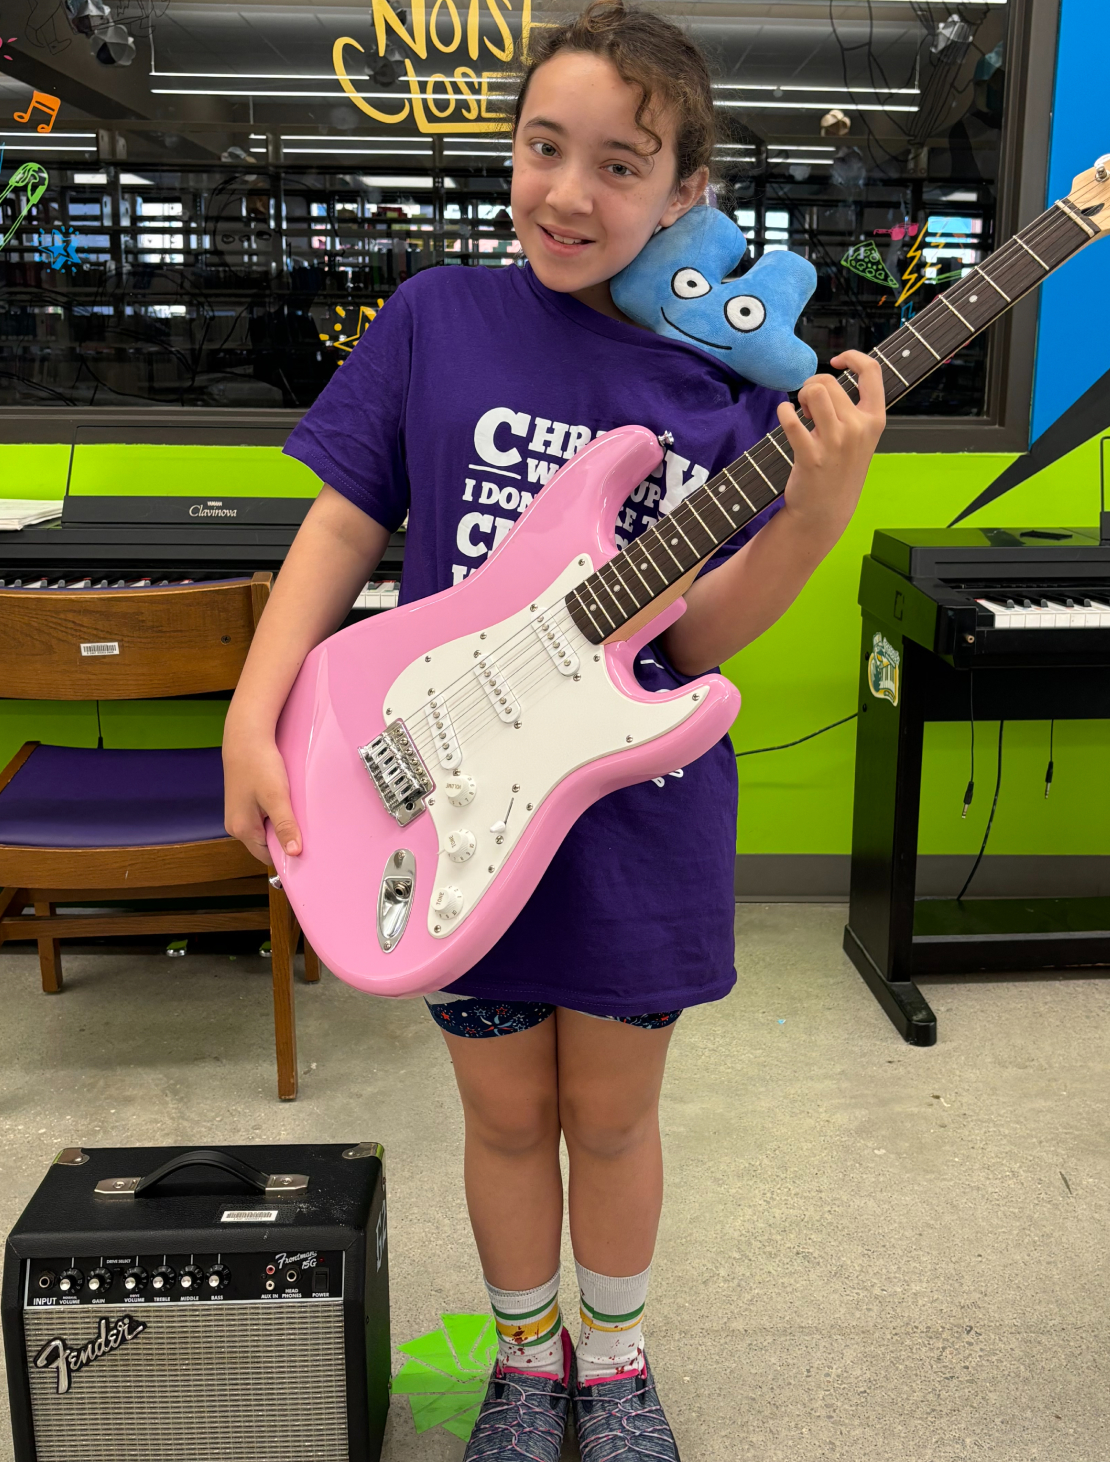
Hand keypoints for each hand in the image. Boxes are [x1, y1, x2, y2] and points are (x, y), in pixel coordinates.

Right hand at [223, 723, 301, 865]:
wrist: (246, 737)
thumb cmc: (259, 764)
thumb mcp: (277, 797)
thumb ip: (285, 826)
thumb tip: (293, 853)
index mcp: (241, 829)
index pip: (268, 856)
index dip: (287, 853)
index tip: (306, 847)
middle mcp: (235, 826)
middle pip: (266, 844)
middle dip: (284, 837)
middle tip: (303, 825)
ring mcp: (237, 815)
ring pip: (264, 830)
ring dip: (280, 824)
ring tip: (292, 810)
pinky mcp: (242, 804)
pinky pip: (261, 818)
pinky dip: (274, 814)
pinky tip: (283, 801)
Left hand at [776, 350, 885, 541]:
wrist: (826, 511)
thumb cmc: (840, 470)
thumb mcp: (860, 438)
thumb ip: (854, 410)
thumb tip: (827, 380)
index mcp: (875, 420)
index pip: (873, 372)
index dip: (853, 357)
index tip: (837, 360)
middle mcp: (858, 429)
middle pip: (829, 382)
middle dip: (812, 386)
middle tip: (808, 406)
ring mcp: (836, 443)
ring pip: (815, 391)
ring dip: (802, 395)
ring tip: (802, 412)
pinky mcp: (811, 456)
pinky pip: (792, 420)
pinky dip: (784, 411)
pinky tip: (785, 415)